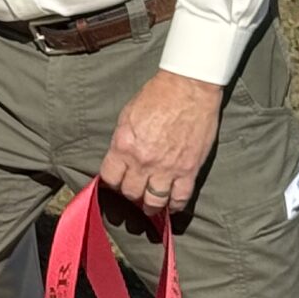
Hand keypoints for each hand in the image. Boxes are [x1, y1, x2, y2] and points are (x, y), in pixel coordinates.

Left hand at [98, 69, 224, 220]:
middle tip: (133, 194)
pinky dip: (176, 205)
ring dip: (151, 206)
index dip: (111, 183)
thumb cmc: (156, 97)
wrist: (188, 89)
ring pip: (154, 200)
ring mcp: (167, 168)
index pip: (110, 177)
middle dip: (129, 194)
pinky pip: (181, 197)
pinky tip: (172, 206)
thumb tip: (119, 158)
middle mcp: (142, 161)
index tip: (114, 183)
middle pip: (130, 192)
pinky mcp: (189, 170)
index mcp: (123, 146)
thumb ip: (122, 141)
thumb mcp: (127, 116)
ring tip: (150, 208)